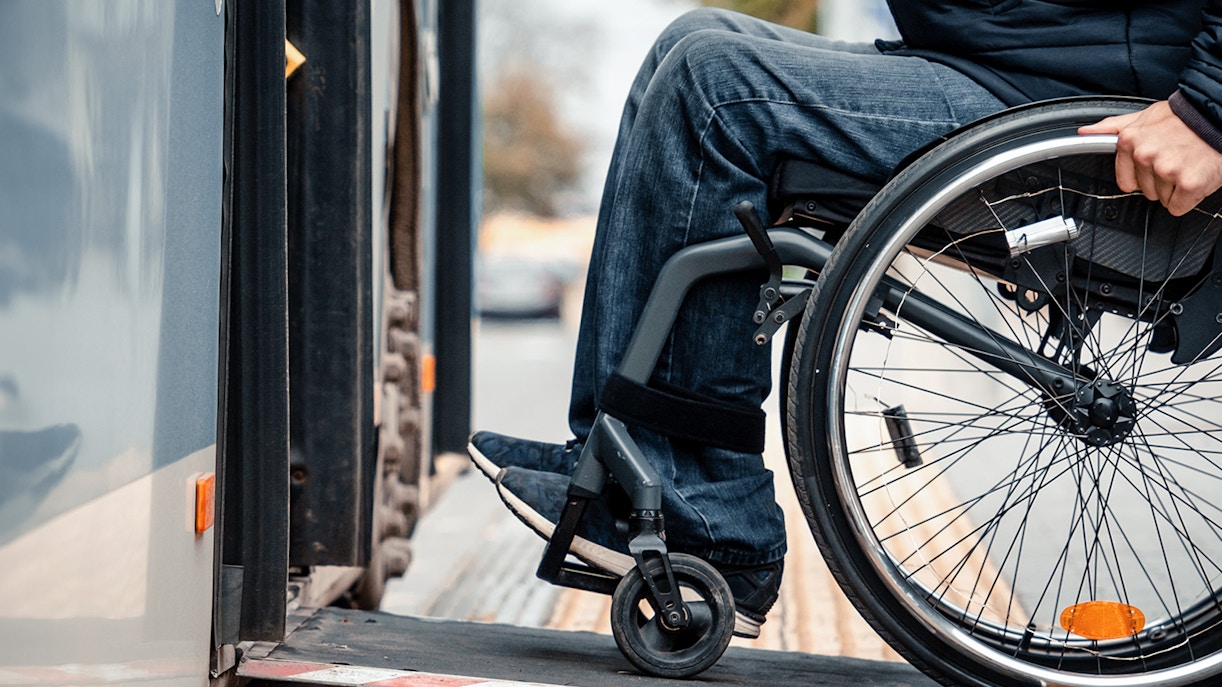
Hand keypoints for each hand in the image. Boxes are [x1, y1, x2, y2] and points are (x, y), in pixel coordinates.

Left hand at [1079, 100, 1221, 215]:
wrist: (1220, 116)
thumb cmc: (1185, 118)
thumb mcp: (1146, 116)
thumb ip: (1113, 127)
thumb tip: (1085, 131)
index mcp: (1130, 141)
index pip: (1125, 181)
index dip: (1142, 176)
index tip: (1156, 164)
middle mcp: (1145, 156)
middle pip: (1145, 191)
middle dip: (1161, 180)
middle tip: (1177, 159)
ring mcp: (1166, 170)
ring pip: (1162, 198)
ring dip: (1176, 186)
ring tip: (1188, 163)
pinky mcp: (1188, 184)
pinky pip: (1178, 207)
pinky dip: (1189, 197)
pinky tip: (1195, 176)